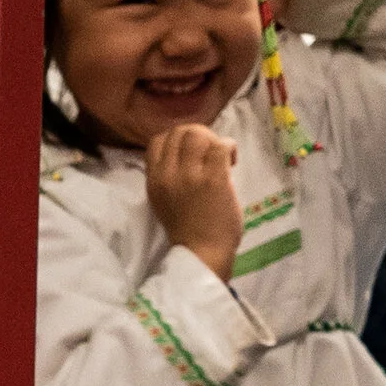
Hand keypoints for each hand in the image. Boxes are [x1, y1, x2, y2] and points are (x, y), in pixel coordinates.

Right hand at [144, 125, 243, 279]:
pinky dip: (229, 147)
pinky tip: (231, 162)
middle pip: (179, 132)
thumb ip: (169, 177)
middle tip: (210, 153)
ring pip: (198, 134)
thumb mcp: (164, 201)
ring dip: (214, 140)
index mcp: (153, 180)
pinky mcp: (213, 179)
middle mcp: (167, 175)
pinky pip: (220, 146)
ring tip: (221, 158)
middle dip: (199, 136)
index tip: (191, 153)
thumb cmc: (187, 230)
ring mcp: (190, 176)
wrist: (201, 254)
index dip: (177, 139)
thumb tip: (189, 152)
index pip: (157, 140)